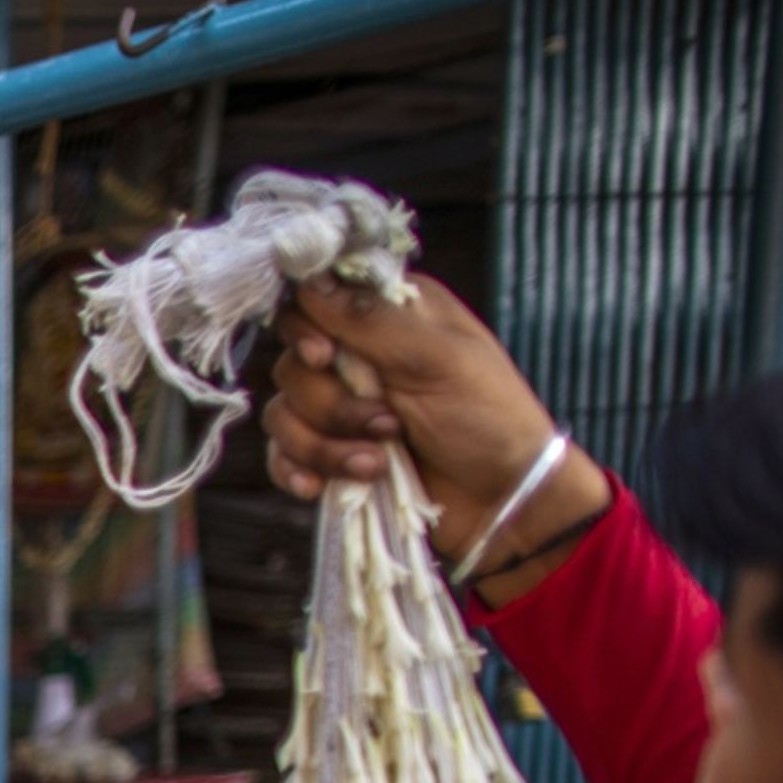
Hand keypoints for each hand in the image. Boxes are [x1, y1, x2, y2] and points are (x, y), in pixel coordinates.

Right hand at [266, 271, 610, 593]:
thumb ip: (372, 320)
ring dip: (323, 446)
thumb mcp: (439, 359)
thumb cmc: (488, 418)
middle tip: (386, 425)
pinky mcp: (330, 451)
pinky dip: (297, 470)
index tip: (324, 356)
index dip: (306, 329)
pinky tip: (322, 487)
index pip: (314, 301)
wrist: (500, 500)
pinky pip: (282, 455)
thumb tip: (311, 282)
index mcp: (391, 314)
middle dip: (331, 406)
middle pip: (293, 366)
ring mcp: (341, 407)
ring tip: (376, 465)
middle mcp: (359, 354)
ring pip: (285, 414)